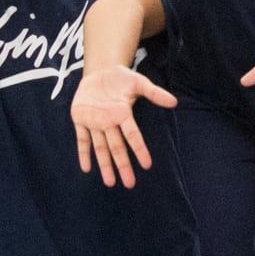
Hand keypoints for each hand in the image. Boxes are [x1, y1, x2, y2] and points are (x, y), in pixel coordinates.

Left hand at [72, 62, 178, 188]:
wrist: (99, 71)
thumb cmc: (121, 78)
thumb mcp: (138, 82)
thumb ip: (154, 92)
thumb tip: (174, 102)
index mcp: (123, 115)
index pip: (132, 135)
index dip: (139, 149)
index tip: (147, 165)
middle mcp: (109, 123)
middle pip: (117, 147)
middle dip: (123, 165)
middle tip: (130, 184)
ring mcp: (94, 122)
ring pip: (100, 147)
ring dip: (104, 164)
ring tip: (110, 183)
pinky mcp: (80, 118)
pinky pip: (82, 138)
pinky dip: (83, 152)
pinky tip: (86, 168)